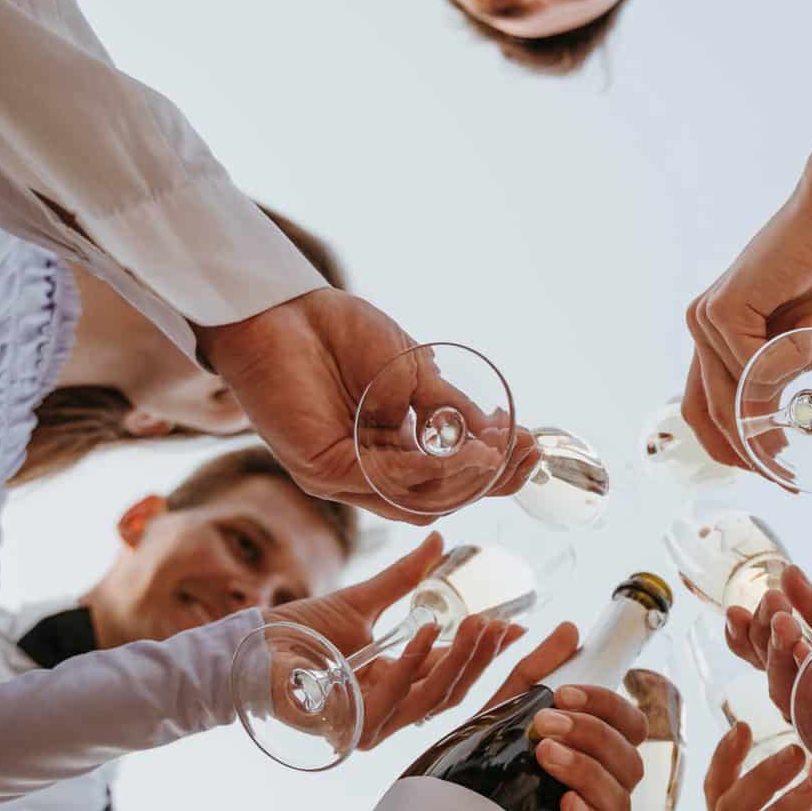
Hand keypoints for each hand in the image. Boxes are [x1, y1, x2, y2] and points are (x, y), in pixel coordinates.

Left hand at [195, 288, 538, 521]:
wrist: (280, 312)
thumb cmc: (338, 335)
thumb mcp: (410, 372)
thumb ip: (445, 407)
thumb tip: (494, 435)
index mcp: (390, 451)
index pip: (448, 476)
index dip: (493, 468)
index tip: (531, 444)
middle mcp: (368, 473)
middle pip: (438, 497)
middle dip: (488, 480)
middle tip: (526, 455)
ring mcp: (343, 477)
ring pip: (414, 498)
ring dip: (461, 480)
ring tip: (497, 454)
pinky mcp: (320, 470)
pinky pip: (381, 481)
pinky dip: (423, 470)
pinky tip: (458, 453)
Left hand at [261, 533, 518, 744]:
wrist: (249, 644)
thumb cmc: (298, 631)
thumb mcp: (363, 600)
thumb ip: (404, 578)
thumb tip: (440, 540)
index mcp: (396, 687)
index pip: (451, 677)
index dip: (486, 655)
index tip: (518, 628)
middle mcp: (388, 713)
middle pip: (450, 692)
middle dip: (482, 659)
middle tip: (503, 624)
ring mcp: (369, 724)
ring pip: (429, 698)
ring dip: (456, 659)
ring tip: (476, 623)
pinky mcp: (346, 725)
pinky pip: (389, 698)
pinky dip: (410, 665)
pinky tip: (425, 634)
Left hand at [474, 627, 651, 810]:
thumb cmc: (481, 782)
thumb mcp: (501, 720)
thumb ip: (535, 675)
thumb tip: (570, 629)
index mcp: (597, 756)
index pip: (629, 724)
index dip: (605, 704)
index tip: (564, 693)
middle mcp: (606, 792)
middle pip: (630, 758)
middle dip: (591, 734)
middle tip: (544, 723)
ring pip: (620, 799)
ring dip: (586, 770)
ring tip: (544, 754)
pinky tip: (564, 803)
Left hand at [682, 186, 811, 471]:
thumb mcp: (799, 342)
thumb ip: (781, 376)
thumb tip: (781, 421)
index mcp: (714, 338)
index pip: (704, 409)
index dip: (732, 448)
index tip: (771, 475)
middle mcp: (701, 329)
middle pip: (713, 411)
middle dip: (752, 448)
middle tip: (790, 474)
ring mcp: (706, 319)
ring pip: (739, 392)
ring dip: (789, 387)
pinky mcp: (722, 309)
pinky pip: (754, 365)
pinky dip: (792, 360)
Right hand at [724, 566, 811, 810]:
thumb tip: (791, 577)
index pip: (778, 655)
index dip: (752, 635)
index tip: (744, 605)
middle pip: (774, 678)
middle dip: (763, 641)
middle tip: (771, 608)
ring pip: (788, 702)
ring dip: (780, 661)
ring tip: (786, 625)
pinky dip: (808, 694)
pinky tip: (808, 661)